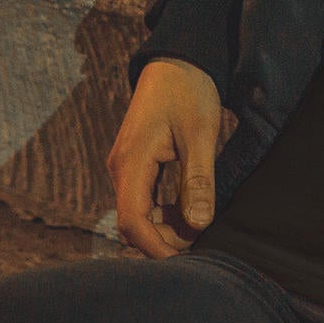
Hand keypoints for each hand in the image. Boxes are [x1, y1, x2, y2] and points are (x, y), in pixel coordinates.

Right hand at [106, 58, 222, 257]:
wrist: (177, 58)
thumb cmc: (189, 90)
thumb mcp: (200, 133)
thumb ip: (198, 180)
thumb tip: (199, 224)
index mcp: (131, 161)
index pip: (133, 221)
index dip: (156, 247)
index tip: (185, 263)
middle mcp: (122, 168)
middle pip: (134, 223)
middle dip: (163, 239)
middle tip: (202, 242)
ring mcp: (127, 166)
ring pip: (140, 213)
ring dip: (166, 226)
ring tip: (200, 224)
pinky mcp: (137, 164)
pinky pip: (145, 199)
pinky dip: (165, 211)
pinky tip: (191, 208)